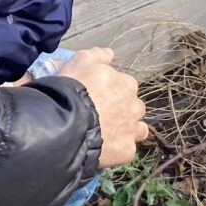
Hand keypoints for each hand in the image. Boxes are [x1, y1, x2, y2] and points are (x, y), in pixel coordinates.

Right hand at [54, 46, 148, 166]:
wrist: (68, 124)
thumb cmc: (73, 89)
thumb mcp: (79, 62)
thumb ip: (97, 55)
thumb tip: (110, 53)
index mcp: (126, 84)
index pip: (124, 85)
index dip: (110, 91)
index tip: (96, 96)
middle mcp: (134, 105)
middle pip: (132, 106)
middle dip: (121, 109)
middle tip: (101, 115)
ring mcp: (132, 129)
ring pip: (137, 128)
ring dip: (127, 128)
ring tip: (108, 133)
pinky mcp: (127, 151)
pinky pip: (127, 149)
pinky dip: (118, 148)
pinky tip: (104, 148)